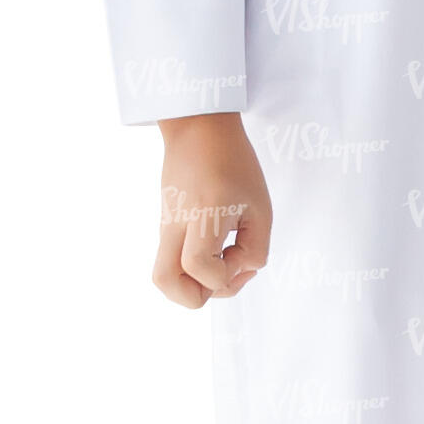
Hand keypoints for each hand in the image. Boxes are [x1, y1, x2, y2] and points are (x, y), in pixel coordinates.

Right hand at [154, 113, 271, 306]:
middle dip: (198, 294)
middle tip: (224, 271)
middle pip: (165, 282)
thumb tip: (238, 271)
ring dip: (192, 285)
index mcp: (202, 214)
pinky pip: (170, 261)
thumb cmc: (234, 162)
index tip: (241, 252)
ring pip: (162, 277)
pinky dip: (191, 269)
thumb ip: (256, 248)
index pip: (200, 267)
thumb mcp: (261, 206)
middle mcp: (176, 225)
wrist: (198, 129)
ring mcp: (165, 226)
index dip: (226, 274)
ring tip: (219, 265)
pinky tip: (215, 249)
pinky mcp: (165, 225)